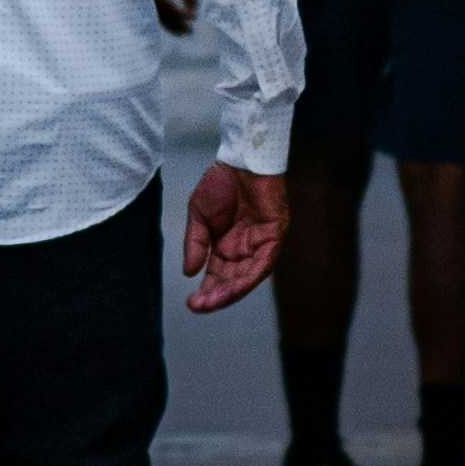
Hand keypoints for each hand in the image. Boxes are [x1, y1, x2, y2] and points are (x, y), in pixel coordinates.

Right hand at [181, 161, 285, 312]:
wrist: (241, 159)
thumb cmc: (221, 183)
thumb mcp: (198, 216)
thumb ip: (196, 244)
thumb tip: (189, 273)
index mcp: (225, 247)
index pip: (217, 276)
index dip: (206, 291)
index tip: (191, 303)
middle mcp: (244, 250)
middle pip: (231, 281)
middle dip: (215, 296)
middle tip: (199, 306)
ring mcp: (260, 245)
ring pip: (247, 277)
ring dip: (230, 292)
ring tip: (212, 302)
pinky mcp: (274, 237)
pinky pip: (263, 263)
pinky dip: (249, 277)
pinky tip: (235, 287)